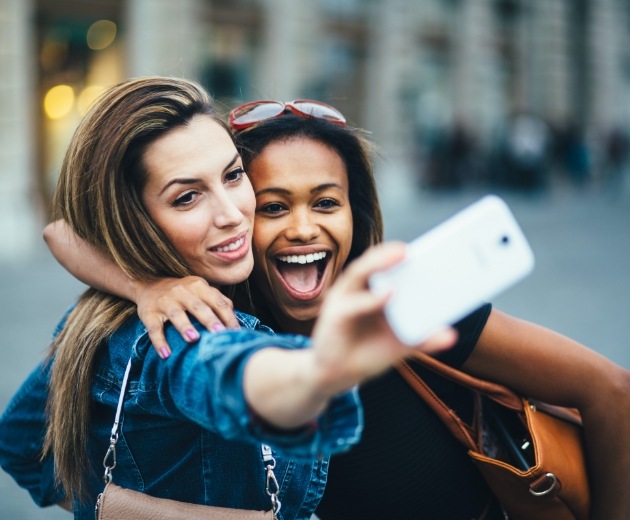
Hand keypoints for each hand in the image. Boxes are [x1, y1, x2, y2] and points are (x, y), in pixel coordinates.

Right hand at [133, 276, 238, 357]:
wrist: (148, 285)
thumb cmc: (183, 293)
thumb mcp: (200, 290)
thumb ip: (218, 300)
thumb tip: (235, 319)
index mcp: (198, 286)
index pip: (217, 301)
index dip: (227, 317)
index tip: (236, 333)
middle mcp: (181, 291)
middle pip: (198, 306)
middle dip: (209, 319)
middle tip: (219, 333)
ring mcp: (164, 301)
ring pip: (175, 314)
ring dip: (185, 326)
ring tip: (193, 339)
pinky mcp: (148, 313)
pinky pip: (154, 328)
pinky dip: (159, 342)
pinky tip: (166, 354)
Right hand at [310, 242, 456, 394]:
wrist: (335, 376)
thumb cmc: (366, 353)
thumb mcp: (399, 345)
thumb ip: (422, 338)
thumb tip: (451, 334)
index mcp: (371, 291)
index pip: (386, 266)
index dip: (402, 254)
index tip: (426, 246)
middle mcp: (356, 290)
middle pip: (372, 263)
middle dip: (390, 253)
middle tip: (411, 248)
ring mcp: (343, 300)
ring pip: (359, 274)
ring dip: (379, 263)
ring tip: (402, 255)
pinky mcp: (334, 316)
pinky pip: (353, 304)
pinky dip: (370, 299)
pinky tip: (388, 295)